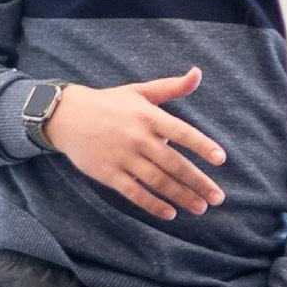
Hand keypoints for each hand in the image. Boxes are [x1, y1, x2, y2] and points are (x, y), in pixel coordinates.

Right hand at [46, 68, 227, 220]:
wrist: (66, 116)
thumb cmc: (109, 103)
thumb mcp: (140, 91)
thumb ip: (171, 87)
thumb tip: (198, 73)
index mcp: (149, 116)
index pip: (182, 132)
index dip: (202, 145)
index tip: (220, 159)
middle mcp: (138, 138)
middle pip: (173, 163)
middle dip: (198, 182)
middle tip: (217, 197)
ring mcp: (123, 157)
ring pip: (157, 181)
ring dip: (181, 196)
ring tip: (200, 207)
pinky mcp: (108, 173)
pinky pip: (134, 192)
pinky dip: (153, 204)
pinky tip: (170, 213)